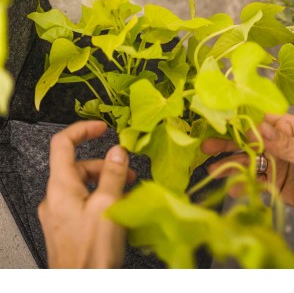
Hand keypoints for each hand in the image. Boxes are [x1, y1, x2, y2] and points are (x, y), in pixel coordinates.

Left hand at [38, 121, 135, 267]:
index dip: (82, 130)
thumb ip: (113, 174)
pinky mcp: (68, 226)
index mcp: (61, 187)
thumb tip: (117, 151)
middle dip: (105, 164)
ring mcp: (60, 213)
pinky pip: (85, 201)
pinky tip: (118, 207)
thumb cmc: (90, 252)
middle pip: (79, 166)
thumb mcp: (108, 206)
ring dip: (107, 181)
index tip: (101, 127)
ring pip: (84, 184)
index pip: (63, 143)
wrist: (83, 285)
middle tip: (127, 170)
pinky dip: (102, 197)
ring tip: (127, 190)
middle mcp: (56, 197)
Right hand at [203, 113, 293, 229]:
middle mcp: (278, 143)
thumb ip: (286, 145)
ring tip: (212, 171)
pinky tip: (233, 190)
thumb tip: (259, 128)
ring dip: (230, 165)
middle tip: (205, 146)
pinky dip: (242, 185)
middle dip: (227, 143)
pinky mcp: (271, 181)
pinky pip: (252, 180)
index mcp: (289, 129)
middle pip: (248, 140)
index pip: (260, 118)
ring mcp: (273, 163)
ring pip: (247, 161)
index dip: (239, 119)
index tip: (218, 120)